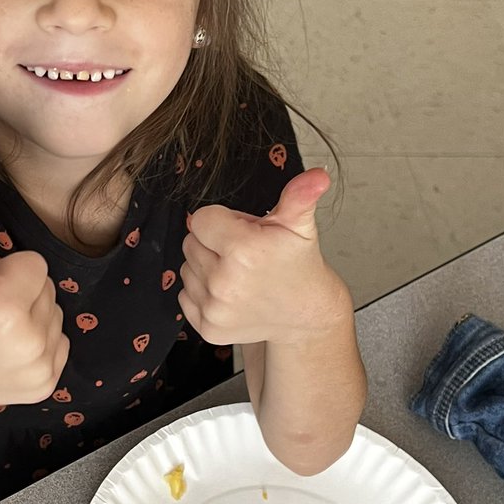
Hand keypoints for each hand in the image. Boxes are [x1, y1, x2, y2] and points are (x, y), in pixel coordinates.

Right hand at [0, 233, 68, 407]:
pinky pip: (59, 340)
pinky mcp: (48, 382)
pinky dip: (39, 340)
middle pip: (46, 287)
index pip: (34, 264)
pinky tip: (9, 349)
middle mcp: (30, 342)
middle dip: (20, 291)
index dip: (6, 270)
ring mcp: (41, 367)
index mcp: (5, 312)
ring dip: (31, 315)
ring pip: (54, 313)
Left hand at [178, 168, 348, 347]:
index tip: (243, 232)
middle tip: (244, 254)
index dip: (221, 221)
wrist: (304, 313)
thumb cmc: (298, 265)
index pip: (200, 219)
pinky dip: (202, 292)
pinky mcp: (207, 327)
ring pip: (187, 268)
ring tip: (239, 273)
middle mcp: (224, 282)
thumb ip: (299, 196)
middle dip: (214, 243)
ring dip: (207, 266)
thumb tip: (317, 176)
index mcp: (243, 250)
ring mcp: (215, 308)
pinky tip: (230, 293)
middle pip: (191, 242)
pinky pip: (185, 295)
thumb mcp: (299, 226)